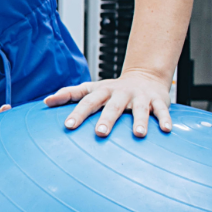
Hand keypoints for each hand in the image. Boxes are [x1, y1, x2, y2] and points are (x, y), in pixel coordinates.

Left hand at [43, 70, 172, 137]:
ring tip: (138, 134)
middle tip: (99, 133)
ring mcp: (140, 97)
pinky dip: (164, 119)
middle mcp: (120, 93)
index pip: (87, 102)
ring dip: (139, 121)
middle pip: (112, 107)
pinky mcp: (158, 100)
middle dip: (106, 119)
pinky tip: (166, 130)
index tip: (68, 126)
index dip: (77, 113)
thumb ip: (69, 94)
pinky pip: (161, 110)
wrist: (145, 76)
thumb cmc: (112, 89)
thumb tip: (45, 101)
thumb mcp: (91, 88)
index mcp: (102, 91)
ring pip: (140, 109)